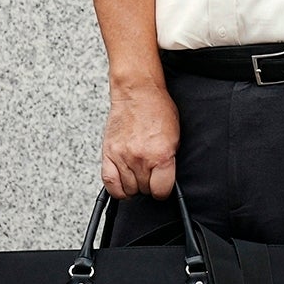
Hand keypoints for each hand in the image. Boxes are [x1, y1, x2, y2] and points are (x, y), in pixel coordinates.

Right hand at [99, 83, 179, 200]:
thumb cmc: (157, 110)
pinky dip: (116, 188)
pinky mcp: (108, 153)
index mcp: (161, 156)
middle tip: (150, 173)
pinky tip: (122, 183)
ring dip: (133, 185)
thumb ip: (169, 162)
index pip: (161, 191)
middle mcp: (140, 158)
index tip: (162, 186)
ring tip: (137, 174)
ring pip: (127, 189)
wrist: (137, 93)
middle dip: (148, 185)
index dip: (163, 190)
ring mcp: (122, 156)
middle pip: (144, 190)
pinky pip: (109, 182)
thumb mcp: (175, 138)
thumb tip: (166, 179)